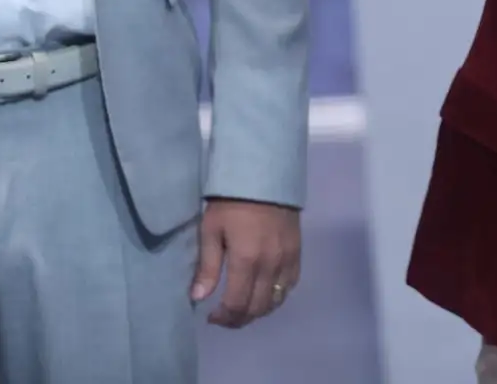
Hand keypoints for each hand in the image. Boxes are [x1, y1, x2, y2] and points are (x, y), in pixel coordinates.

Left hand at [190, 198, 301, 327]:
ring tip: (243, 306)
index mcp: (246, 260)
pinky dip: (277, 296)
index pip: (238, 304)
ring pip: (277, 300)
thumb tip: (198, 298)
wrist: (264, 177)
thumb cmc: (231, 203)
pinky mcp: (297, 253)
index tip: (211, 316)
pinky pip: (290, 285)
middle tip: (225, 316)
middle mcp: (270, 265)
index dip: (224, 317)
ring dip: (259, 310)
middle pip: (258, 308)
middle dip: (239, 319)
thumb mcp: (211, 230)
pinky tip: (265, 292)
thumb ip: (208, 267)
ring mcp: (287, 260)